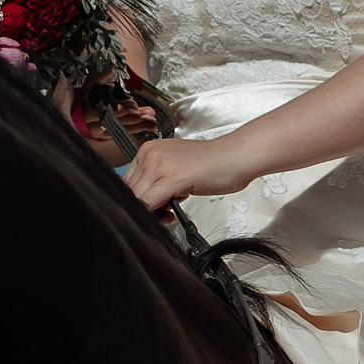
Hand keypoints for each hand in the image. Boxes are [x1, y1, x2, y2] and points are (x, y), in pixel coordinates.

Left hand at [126, 133, 258, 215]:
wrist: (235, 156)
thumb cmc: (212, 164)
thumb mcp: (175, 167)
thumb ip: (156, 179)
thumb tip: (141, 200)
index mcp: (148, 149)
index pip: (128, 182)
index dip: (139, 200)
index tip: (154, 206)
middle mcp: (151, 154)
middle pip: (131, 192)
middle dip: (145, 208)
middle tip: (165, 212)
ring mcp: (160, 164)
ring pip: (138, 199)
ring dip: (153, 213)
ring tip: (171, 211)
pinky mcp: (173, 177)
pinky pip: (149, 202)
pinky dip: (156, 214)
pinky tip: (172, 214)